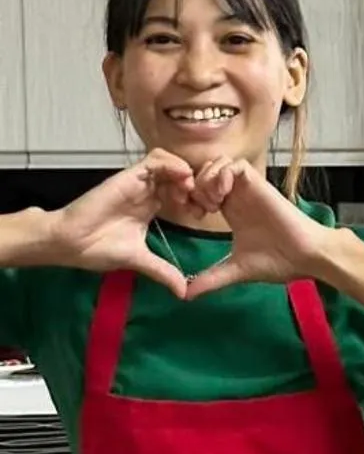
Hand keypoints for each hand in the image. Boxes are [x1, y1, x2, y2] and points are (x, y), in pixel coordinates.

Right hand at [47, 152, 196, 295]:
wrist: (70, 243)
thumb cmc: (98, 249)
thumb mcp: (138, 260)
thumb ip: (162, 271)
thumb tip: (183, 293)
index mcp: (150, 206)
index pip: (180, 192)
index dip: (196, 199)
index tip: (203, 214)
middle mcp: (146, 191)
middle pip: (179, 175)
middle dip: (197, 185)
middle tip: (202, 203)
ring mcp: (138, 182)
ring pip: (170, 163)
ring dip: (186, 174)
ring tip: (189, 194)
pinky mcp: (129, 176)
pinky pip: (156, 160)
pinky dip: (173, 166)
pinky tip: (181, 182)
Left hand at [181, 159, 328, 297]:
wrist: (306, 256)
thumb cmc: (278, 261)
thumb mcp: (236, 270)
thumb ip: (211, 279)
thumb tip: (185, 296)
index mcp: (232, 211)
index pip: (202, 189)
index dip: (191, 197)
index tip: (193, 215)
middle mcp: (238, 196)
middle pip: (206, 171)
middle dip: (195, 185)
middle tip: (199, 207)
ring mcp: (248, 189)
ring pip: (218, 163)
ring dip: (208, 179)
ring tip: (212, 202)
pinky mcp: (259, 184)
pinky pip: (235, 165)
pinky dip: (223, 175)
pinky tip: (222, 195)